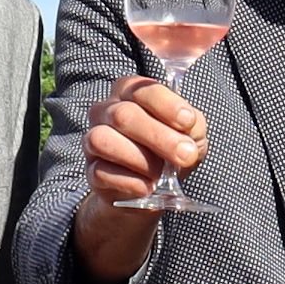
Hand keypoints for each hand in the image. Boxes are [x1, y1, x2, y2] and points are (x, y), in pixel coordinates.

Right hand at [73, 77, 200, 280]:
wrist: (148, 195)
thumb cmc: (170, 156)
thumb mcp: (191, 140)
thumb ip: (194, 129)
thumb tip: (191, 130)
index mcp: (132, 92)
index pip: (143, 87)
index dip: (167, 105)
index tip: (190, 124)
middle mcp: (106, 110)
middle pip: (125, 114)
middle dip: (161, 138)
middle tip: (187, 158)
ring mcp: (93, 141)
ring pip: (103, 139)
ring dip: (140, 159)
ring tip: (160, 174)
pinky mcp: (90, 173)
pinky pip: (102, 175)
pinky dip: (129, 184)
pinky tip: (145, 190)